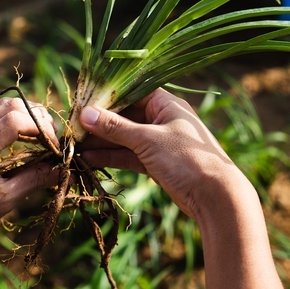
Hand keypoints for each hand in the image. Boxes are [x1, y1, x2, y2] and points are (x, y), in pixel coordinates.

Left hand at [0, 97, 57, 251]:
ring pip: (0, 106)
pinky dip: (10, 119)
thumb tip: (63, 169)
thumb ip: (34, 180)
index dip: (41, 129)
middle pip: (10, 106)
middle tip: (53, 139)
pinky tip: (22, 137)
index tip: (55, 147)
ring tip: (41, 136)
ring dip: (25, 115)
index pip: (15, 120)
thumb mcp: (3, 201)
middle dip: (37, 118)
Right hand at [77, 89, 247, 221]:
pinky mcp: (158, 163)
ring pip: (125, 138)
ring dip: (102, 141)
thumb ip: (115, 127)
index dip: (106, 96)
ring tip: (75, 145)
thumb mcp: (147, 140)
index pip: (131, 92)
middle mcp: (163, 119)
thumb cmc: (186, 159)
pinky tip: (90, 158)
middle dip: (100, 122)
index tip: (81, 102)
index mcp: (167, 104)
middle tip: (73, 128)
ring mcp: (160, 142)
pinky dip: (112, 157)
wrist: (216, 196)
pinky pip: (130, 155)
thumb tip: (85, 114)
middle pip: (125, 115)